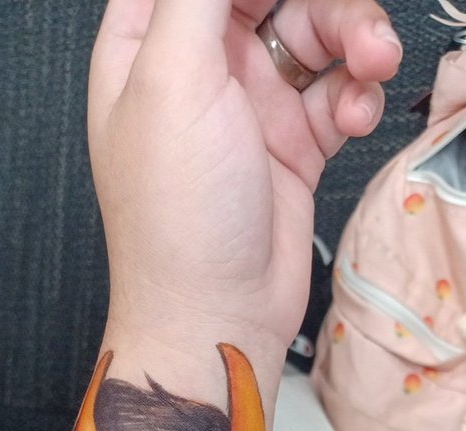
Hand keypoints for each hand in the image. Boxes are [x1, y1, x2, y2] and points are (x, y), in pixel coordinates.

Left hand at [88, 0, 402, 355]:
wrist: (216, 314)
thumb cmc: (174, 220)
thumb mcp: (172, 78)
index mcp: (146, 42)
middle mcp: (200, 67)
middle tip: (348, 24)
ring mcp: (249, 105)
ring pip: (318, 32)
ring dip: (355, 39)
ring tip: (371, 63)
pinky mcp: (293, 143)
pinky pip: (339, 90)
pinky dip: (355, 98)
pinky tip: (350, 121)